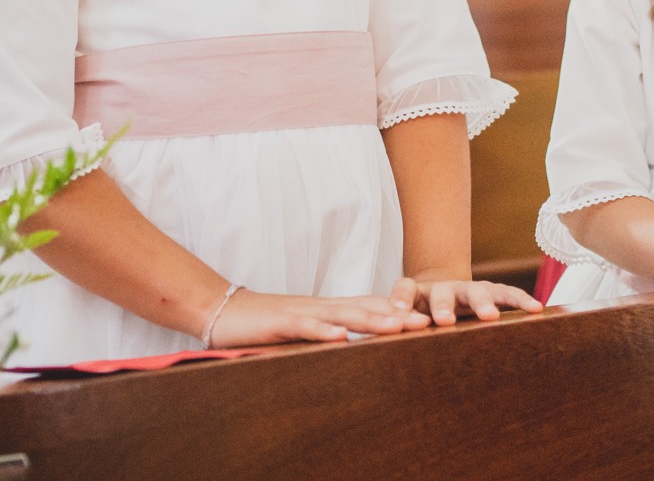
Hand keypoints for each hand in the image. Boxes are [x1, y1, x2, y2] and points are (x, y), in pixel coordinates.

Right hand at [206, 289, 430, 347]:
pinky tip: (341, 338)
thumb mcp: (304, 328)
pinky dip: (323, 331)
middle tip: (429, 322)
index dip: (400, 312)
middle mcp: (321, 306)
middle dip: (398, 315)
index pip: (371, 306)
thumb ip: (330, 333)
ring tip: (399, 326)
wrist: (223, 310)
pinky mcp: (280, 322)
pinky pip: (305, 326)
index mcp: (329, 309)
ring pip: (343, 314)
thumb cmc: (266, 324)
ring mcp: (302, 312)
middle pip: (366, 308)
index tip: (430, 319)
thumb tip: (357, 346)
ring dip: (372, 320)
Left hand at [388, 275, 542, 326]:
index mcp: (416, 294)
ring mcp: (467, 289)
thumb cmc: (419, 319)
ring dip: (482, 302)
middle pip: (442, 290)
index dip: (401, 298)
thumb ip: (397, 332)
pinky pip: (506, 292)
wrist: (439, 297)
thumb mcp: (405, 324)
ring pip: (475, 290)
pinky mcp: (489, 292)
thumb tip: (378, 362)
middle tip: (445, 320)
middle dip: (443, 305)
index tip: (397, 311)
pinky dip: (519, 299)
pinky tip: (535, 308)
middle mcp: (442, 288)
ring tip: (490, 316)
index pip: (405, 288)